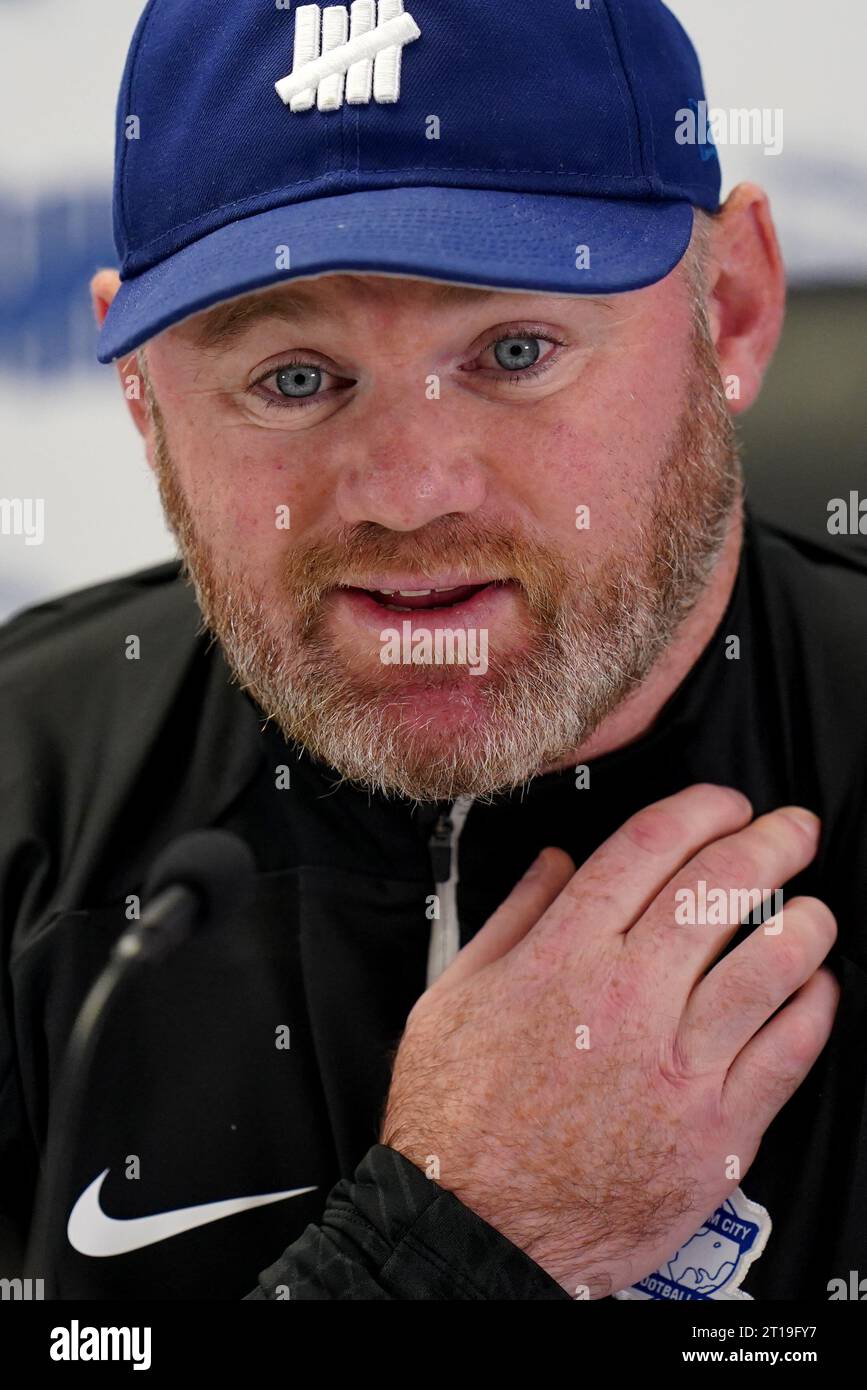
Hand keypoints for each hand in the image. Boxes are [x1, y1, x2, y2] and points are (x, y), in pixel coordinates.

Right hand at [381, 784, 838, 1296]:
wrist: (472, 1228)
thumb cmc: (455, 1119)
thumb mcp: (451, 995)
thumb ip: (511, 918)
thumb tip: (553, 865)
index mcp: (561, 957)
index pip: (648, 848)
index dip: (700, 808)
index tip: (725, 803)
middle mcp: (624, 1000)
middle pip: (719, 890)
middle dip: (771, 842)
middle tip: (793, 831)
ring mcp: (675, 1066)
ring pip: (768, 966)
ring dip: (804, 921)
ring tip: (812, 908)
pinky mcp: (714, 1131)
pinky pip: (786, 1053)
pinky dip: (812, 1008)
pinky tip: (814, 987)